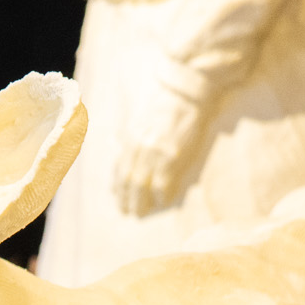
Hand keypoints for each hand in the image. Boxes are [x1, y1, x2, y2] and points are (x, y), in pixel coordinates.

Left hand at [111, 75, 210, 216]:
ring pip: (141, 187)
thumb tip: (123, 149)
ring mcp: (154, 154)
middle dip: (125, 199)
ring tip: (140, 213)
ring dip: (139, 202)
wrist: (187, 92)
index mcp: (130, 138)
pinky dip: (160, 195)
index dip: (117, 185)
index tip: (117, 196)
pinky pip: (162, 184)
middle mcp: (138, 148)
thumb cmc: (168, 103)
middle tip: (127, 212)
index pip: (119, 168)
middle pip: (127, 181)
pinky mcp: (171, 157)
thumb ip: (134, 138)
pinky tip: (162, 202)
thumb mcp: (142, 119)